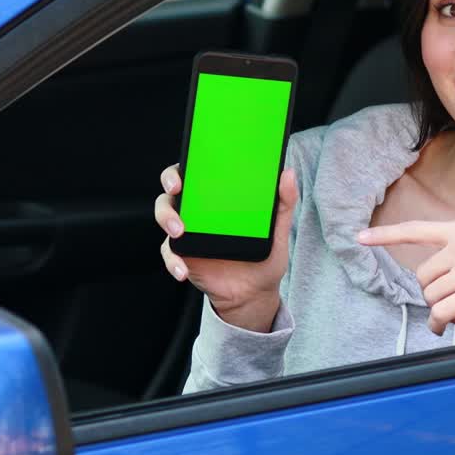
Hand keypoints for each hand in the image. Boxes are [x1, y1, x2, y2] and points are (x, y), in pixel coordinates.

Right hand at [155, 163, 297, 332]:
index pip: (200, 170)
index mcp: (220, 198)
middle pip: (175, 187)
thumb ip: (283, 204)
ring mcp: (188, 231)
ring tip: (179, 232)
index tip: (192, 161)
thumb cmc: (264, 257)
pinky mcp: (182, 254)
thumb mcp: (278, 230)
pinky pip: (169, 252)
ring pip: (165, 215)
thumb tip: (288, 174)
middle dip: (171, 182)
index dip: (192, 161)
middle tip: (177, 188)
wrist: (254, 293)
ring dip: (168, 219)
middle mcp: (200, 210)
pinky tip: (183, 269)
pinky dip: (173, 260)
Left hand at [357, 220, 454, 335]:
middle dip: (432, 292)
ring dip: (439, 309)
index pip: (415, 230)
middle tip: (449, 302)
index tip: (359, 237)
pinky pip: (442, 312)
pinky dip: (438, 324)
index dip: (385, 236)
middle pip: (423, 276)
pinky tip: (444, 327)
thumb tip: (445, 283)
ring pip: (432, 296)